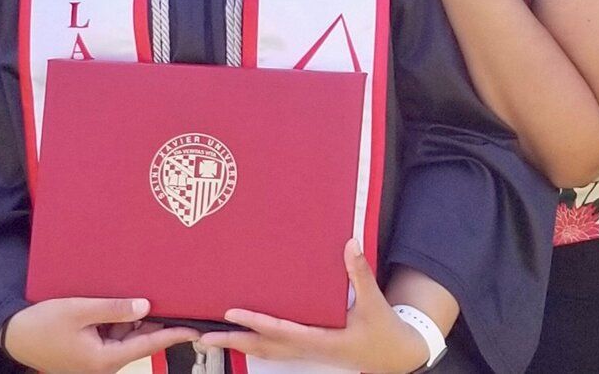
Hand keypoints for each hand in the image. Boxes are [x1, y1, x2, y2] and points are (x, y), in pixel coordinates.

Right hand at [3, 296, 198, 373]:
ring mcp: (97, 357)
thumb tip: (145, 306)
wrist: (15, 335)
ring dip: (139, 318)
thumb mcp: (80, 310)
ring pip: (127, 336)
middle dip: (158, 321)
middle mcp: (104, 362)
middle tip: (181, 302)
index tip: (195, 330)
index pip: (147, 345)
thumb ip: (114, 309)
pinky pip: (114, 334)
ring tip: (159, 295)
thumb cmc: (45, 324)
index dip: (172, 335)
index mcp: (104, 359)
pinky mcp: (90, 349)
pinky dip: (122, 320)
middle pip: (139, 340)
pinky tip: (130, 301)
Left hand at [195, 239, 429, 372]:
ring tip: (214, 337)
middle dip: (234, 342)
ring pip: (268, 351)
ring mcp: (308, 353)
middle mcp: (309, 350)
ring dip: (241, 344)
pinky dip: (258, 343)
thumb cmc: (383, 329)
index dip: (256, 322)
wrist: (394, 356)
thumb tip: (349, 243)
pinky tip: (246, 336)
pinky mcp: (310, 350)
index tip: (232, 314)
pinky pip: (277, 348)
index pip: (281, 331)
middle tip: (204, 335)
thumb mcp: (373, 302)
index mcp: (322, 340)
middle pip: (265, 348)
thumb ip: (360, 274)